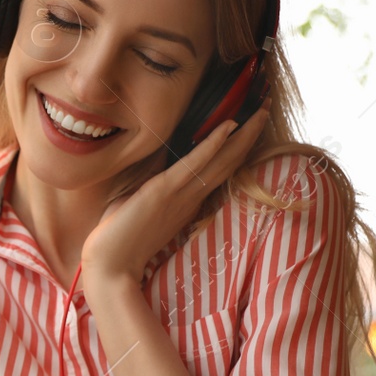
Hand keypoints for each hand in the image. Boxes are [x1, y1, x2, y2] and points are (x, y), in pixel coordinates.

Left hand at [82, 108, 270, 285]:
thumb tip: (152, 169)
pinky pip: (193, 165)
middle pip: (229, 162)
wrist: (108, 268)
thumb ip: (152, 190)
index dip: (238, 147)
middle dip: (249, 135)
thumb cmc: (118, 241)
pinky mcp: (163, 192)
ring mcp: (180, 195)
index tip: (251, 125)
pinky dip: (212, 145)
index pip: (220, 169)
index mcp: (187, 202)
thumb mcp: (139, 207)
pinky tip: (228, 126)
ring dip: (242, 135)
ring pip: (220, 161)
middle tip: (266, 108)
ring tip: (260, 111)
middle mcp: (190, 198)